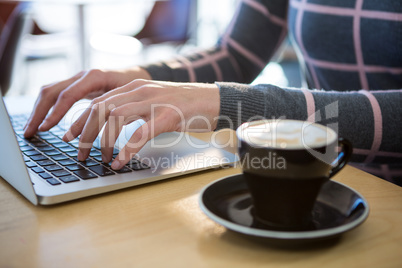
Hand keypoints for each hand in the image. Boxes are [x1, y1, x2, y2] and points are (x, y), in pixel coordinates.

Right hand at [23, 67, 150, 136]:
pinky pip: (56, 95)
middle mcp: (82, 76)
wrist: (139, 75)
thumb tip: (103, 129)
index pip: (68, 94)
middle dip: (39, 112)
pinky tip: (43, 123)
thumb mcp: (129, 96)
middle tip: (30, 132)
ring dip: (38, 111)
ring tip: (30, 130)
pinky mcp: (77, 87)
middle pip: (51, 91)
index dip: (56, 112)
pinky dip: (47, 109)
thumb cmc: (137, 86)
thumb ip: (115, 109)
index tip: (46, 128)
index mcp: (95, 76)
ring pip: (50, 92)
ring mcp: (78, 80)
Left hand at [62, 79, 219, 169]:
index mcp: (134, 87)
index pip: (98, 101)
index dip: (80, 120)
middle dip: (85, 133)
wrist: (213, 100)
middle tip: (79, 152)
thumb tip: (110, 126)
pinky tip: (121, 162)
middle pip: (101, 109)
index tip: (70, 136)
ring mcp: (154, 102)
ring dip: (103, 142)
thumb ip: (132, 109)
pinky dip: (127, 149)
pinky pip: (141, 133)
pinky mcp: (168, 116)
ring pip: (116, 118)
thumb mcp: (152, 102)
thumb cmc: (183, 105)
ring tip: (101, 159)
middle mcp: (140, 91)